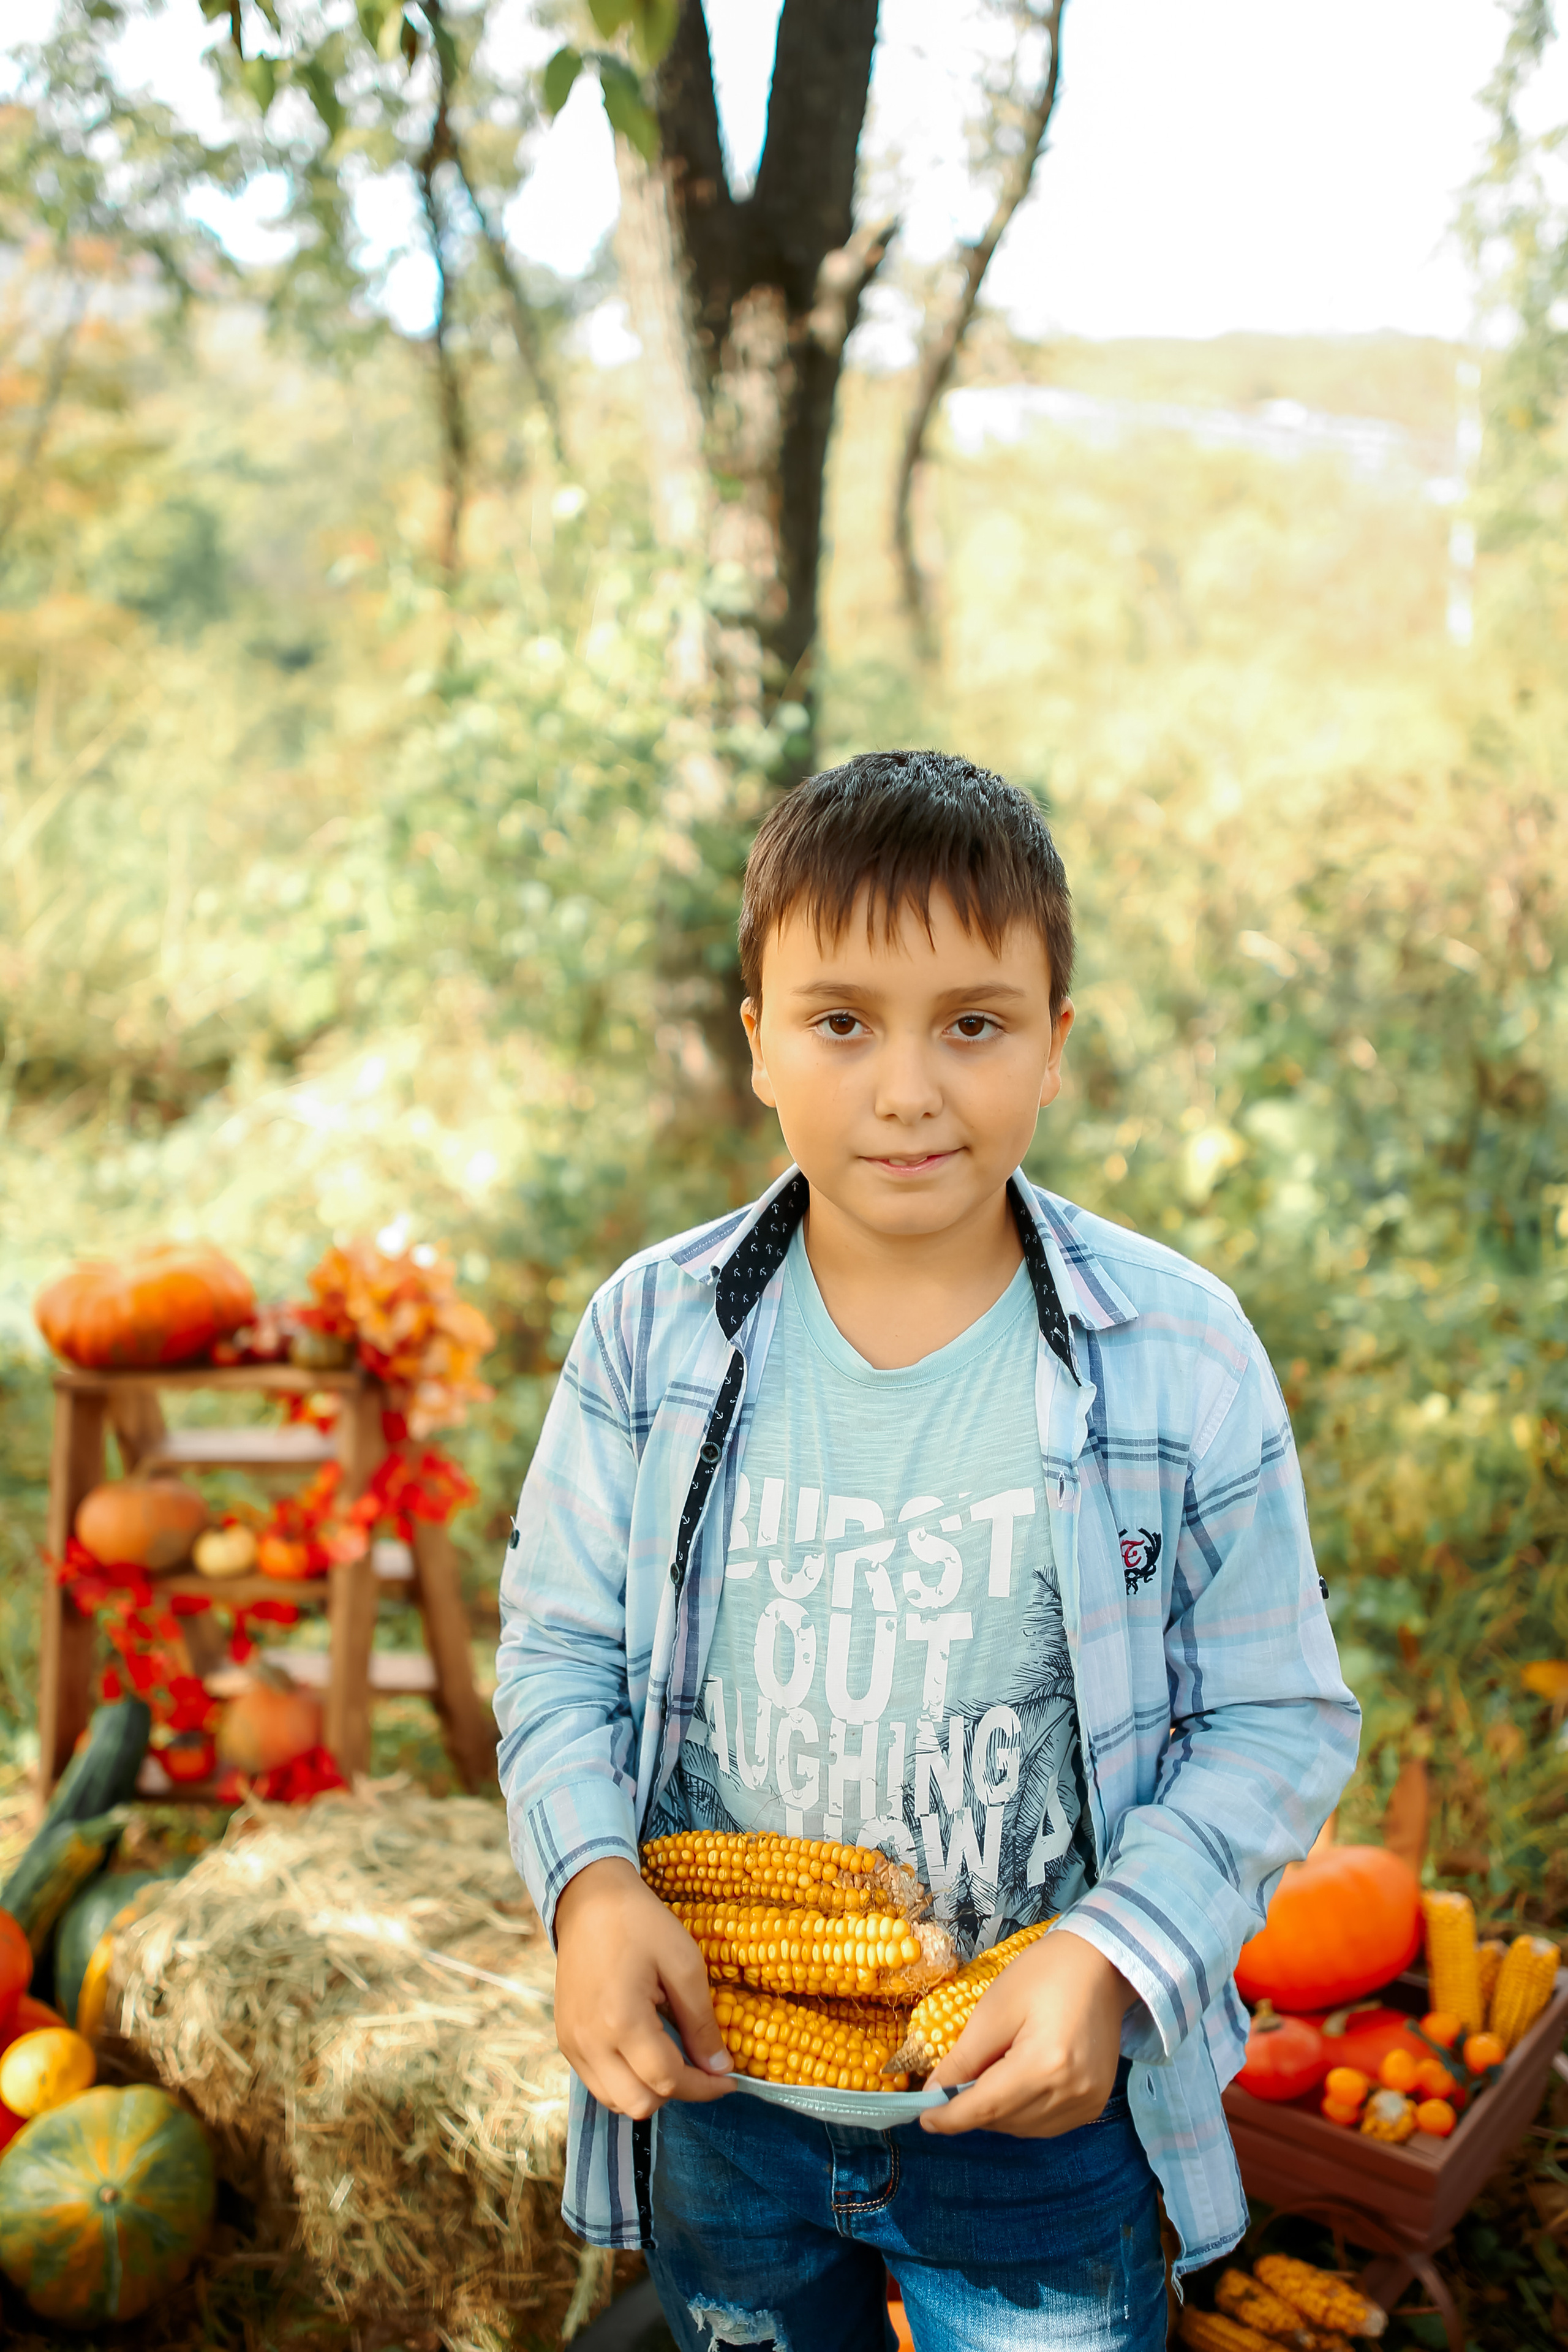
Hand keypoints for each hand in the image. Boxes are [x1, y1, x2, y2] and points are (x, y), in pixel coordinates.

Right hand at [553, 1857, 733, 2119]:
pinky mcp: (565, 2039)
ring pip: (614, 2101)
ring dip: (648, 2091)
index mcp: (621, 2020)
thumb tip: (720, 2068)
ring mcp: (572, 2043)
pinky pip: (597, 2083)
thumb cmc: (640, 1923)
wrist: (588, 1900)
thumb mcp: (684, 1963)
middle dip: (677, 2092)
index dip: (705, 2087)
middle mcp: (589, 2041)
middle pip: (638, 2105)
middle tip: (701, 2068)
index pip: (667, 2080)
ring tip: (672, 2058)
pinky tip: (644, 2052)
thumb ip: (701, 2022)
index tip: (729, 2078)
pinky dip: (625, 2081)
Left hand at [919, 1926, 1136, 2137]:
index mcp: (1046, 2063)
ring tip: (984, 2078)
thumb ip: (963, 2058)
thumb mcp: (994, 2009)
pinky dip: (1021, 2114)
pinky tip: (1012, 2086)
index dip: (951, 2117)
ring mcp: (1088, 2102)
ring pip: (1023, 2128)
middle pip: (1004, 2121)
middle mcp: (1071, 2092)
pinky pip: (1046, 2124)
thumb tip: (933, 2094)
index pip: (987, 2107)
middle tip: (949, 2088)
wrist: (1099, 1964)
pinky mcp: (1094, 2103)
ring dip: (996, 2114)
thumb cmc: (1044, 1974)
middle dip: (970, 2110)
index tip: (924, 2118)